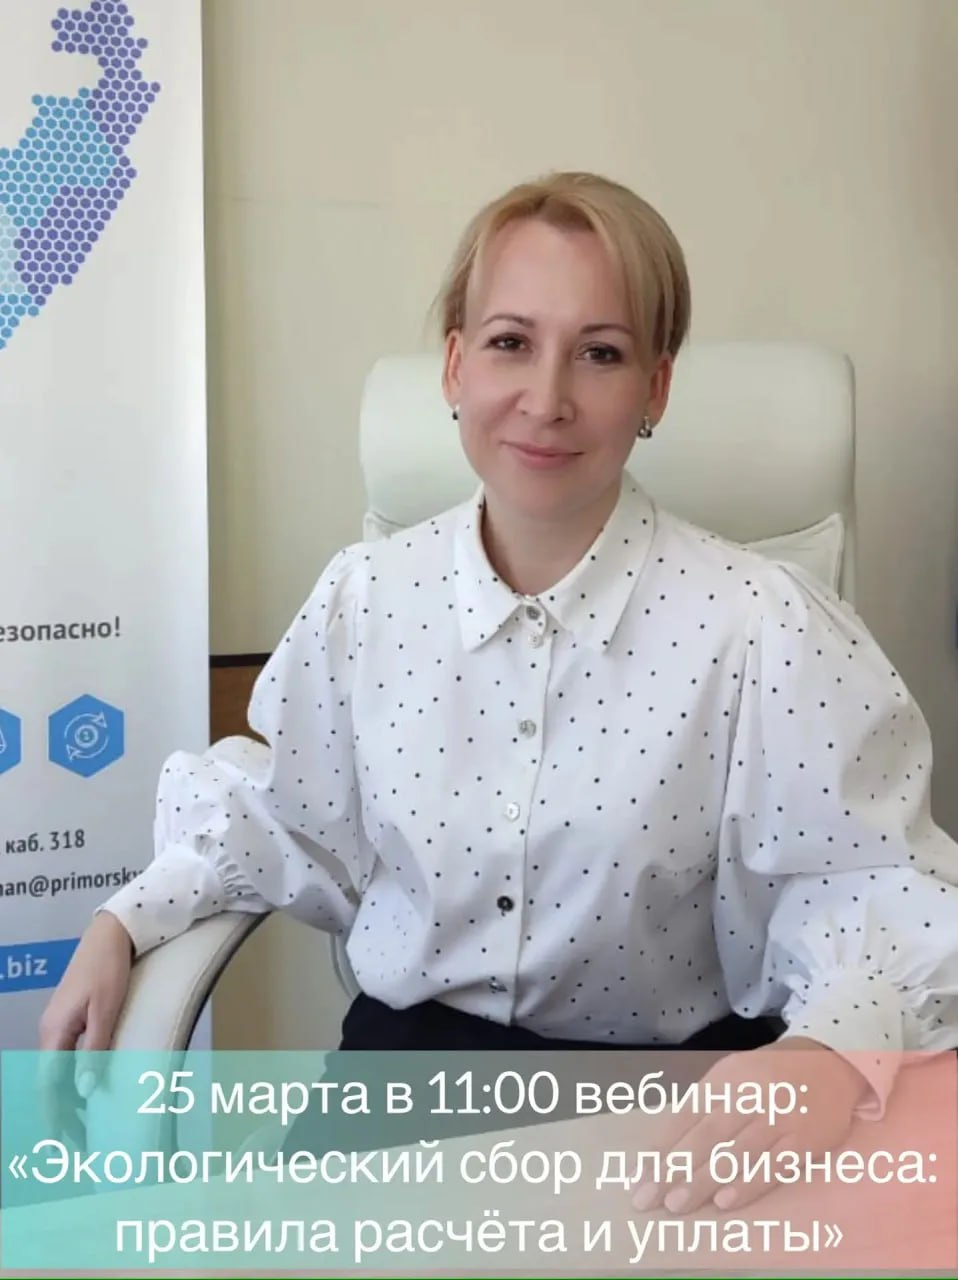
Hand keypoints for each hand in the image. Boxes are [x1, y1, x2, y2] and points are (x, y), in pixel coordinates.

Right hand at [37, 911, 133, 1145]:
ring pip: (57, 1072)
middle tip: (77, 1143)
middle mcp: (50, 1032)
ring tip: (83, 1125)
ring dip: (68, 1098)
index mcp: (54, 1033)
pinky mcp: (71, 1018)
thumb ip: (96, 1050)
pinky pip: (66, 1057)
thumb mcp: (105, 1011)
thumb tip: (87, 1091)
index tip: (60, 1142)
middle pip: (51, 1082)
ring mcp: (59, 1024)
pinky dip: (73, 1078)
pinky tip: (87, 1089)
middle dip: (61, 1114)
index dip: (54, 1115)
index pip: (49, 1085)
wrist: (111, 934)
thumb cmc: (109, 970)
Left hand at [632, 1036, 866, 1214]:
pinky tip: (725, 1202)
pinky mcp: (806, 1140)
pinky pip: (773, 1166)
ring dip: (704, 1181)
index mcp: (726, 1077)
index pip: (686, 1115)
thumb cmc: (771, 1075)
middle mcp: (750, 1094)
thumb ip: (705, 1106)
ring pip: (736, 1154)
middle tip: (648, 1198)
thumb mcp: (734, 1076)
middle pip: (706, 1136)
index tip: (639, 1176)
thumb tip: (667, 1146)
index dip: (662, 1147)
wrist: (832, 1061)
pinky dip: (748, 1185)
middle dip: (675, 1169)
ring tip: (677, 1204)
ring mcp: (780, 1117)